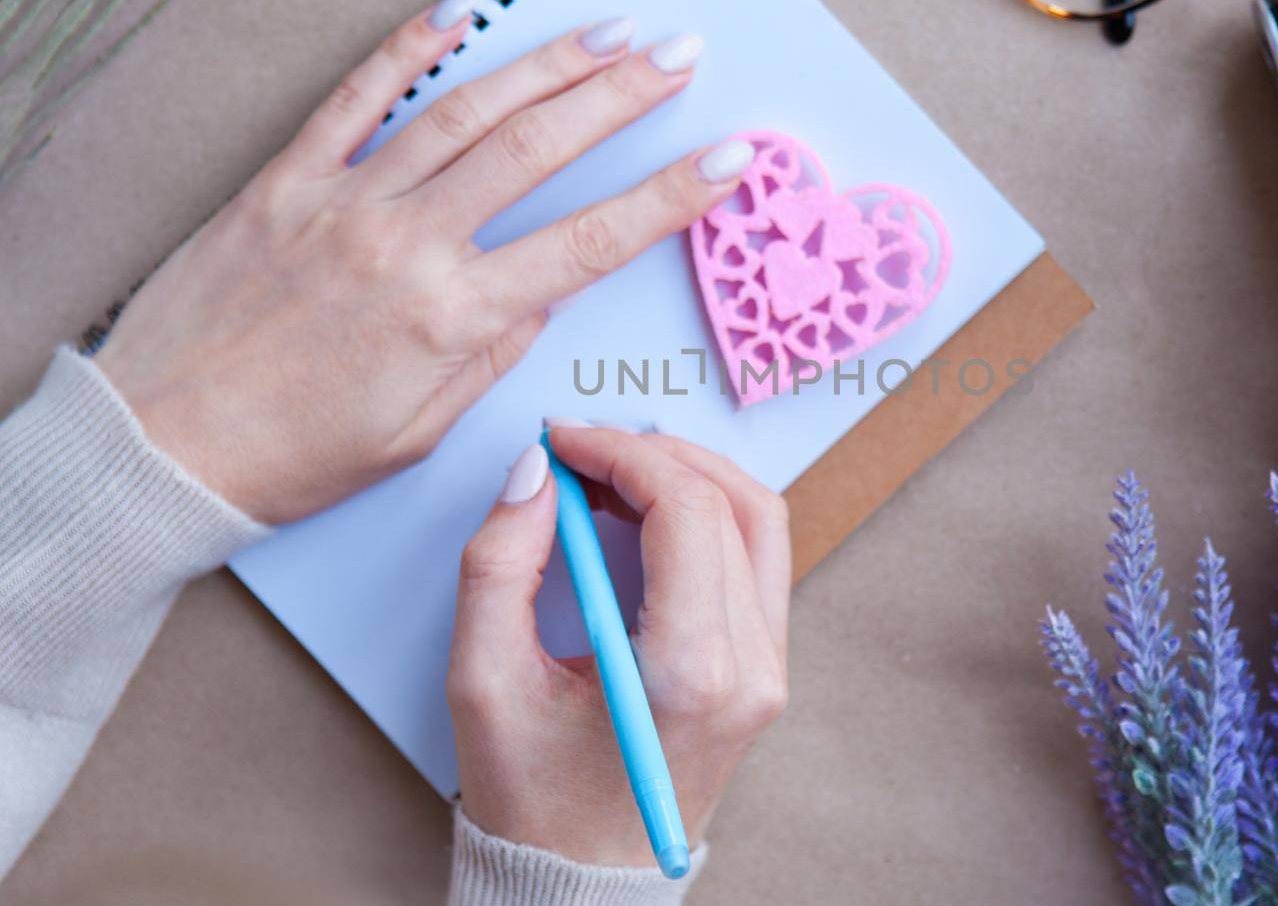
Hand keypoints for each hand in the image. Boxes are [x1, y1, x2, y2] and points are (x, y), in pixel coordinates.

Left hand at [93, 0, 753, 522]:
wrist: (165, 446)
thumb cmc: (294, 455)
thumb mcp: (419, 430)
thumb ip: (492, 354)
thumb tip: (543, 291)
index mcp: (453, 317)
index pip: (590, 241)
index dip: (670, 197)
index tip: (725, 161)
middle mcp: (409, 245)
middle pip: (539, 149)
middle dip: (623, 96)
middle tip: (679, 57)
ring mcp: (346, 202)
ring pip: (464, 112)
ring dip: (546, 65)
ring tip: (607, 33)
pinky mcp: (286, 180)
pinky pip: (356, 98)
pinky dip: (410, 48)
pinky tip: (462, 13)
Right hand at [448, 426, 790, 866]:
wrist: (584, 882)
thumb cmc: (532, 799)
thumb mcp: (483, 681)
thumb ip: (499, 564)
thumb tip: (537, 472)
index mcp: (690, 672)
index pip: (685, 510)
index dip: (622, 453)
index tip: (563, 440)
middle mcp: (750, 667)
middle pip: (731, 503)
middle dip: (652, 455)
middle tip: (581, 450)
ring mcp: (770, 670)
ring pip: (759, 522)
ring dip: (689, 477)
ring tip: (611, 474)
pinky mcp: (766, 670)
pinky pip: (756, 559)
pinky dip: (705, 516)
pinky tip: (643, 514)